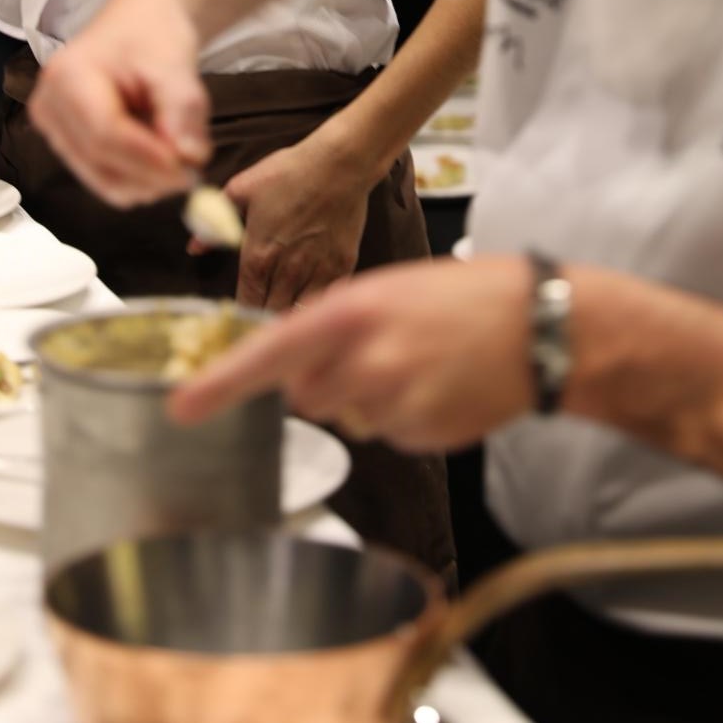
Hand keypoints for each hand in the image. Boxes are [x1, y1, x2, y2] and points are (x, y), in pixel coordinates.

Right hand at [29, 0, 211, 206]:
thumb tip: (188, 158)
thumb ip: (183, 110)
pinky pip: (104, 178)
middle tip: (195, 171)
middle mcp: (49, 107)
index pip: (104, 134)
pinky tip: (159, 153)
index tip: (189, 170)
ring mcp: (53, 131)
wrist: (138, 25)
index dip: (147, 159)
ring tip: (179, 152)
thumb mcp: (175, 64)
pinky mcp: (66, 146)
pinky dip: (138, 177)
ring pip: (103, 179)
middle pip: (100, 162)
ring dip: (148, 180)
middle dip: (152, 175)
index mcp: (67, 77)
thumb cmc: (152, 35)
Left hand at [170, 254, 537, 450]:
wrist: (541, 326)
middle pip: (305, 395)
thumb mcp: (390, 288)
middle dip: (324, 381)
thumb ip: (338, 323)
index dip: (220, 384)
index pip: (268, 353)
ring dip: (370, 398)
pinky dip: (406, 415)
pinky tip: (441, 384)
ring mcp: (394, 402)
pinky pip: (389, 434)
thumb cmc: (465, 296)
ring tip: (420, 362)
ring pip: (350, 417)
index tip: (181, 408)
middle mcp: (365, 361)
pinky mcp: (421, 434)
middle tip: (374, 351)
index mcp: (351, 312)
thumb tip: (298, 365)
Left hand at [208, 134, 371, 310]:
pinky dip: (317, 307)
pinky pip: (326, 300)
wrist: (339, 164)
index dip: (241, 317)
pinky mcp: (342, 267)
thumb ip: (215, 220)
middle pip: (271, 314)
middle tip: (261, 324)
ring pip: (299, 312)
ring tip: (285, 320)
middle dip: (264, 322)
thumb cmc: (289, 172)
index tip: (240, 320)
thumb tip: (194, 246)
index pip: (245, 305)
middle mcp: (286, 271)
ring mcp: (317, 271)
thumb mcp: (241, 189)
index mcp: (257, 256)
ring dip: (290, 317)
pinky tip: (312, 307)